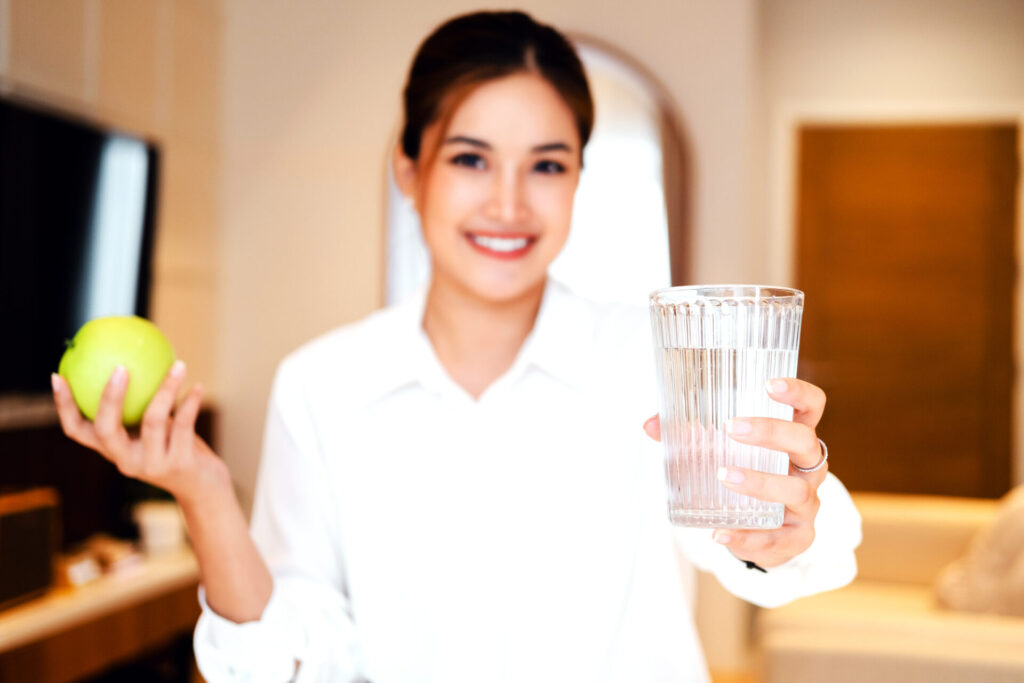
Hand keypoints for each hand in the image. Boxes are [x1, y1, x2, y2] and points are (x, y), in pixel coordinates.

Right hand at [52, 361, 229, 507]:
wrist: (203, 487)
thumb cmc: (174, 447)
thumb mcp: (151, 429)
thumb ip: (138, 405)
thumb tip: (130, 358)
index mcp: (112, 449)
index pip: (77, 431)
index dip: (63, 407)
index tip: (57, 376)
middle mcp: (126, 460)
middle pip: (107, 429)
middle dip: (110, 398)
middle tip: (121, 367)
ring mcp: (152, 464)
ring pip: (153, 421)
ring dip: (167, 389)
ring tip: (178, 365)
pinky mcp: (180, 464)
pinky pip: (184, 425)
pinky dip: (192, 403)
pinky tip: (198, 386)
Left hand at [642, 378, 827, 567]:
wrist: (763, 531)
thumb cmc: (746, 475)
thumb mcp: (723, 451)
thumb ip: (690, 435)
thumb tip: (650, 424)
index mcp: (795, 437)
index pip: (811, 407)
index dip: (797, 393)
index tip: (769, 384)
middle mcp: (809, 467)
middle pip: (804, 442)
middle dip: (771, 432)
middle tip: (731, 428)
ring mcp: (807, 502)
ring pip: (794, 490)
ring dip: (759, 482)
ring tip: (723, 476)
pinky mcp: (799, 537)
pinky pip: (779, 538)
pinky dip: (748, 537)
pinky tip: (721, 533)